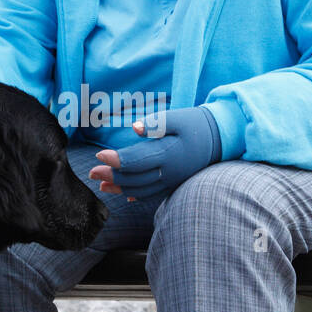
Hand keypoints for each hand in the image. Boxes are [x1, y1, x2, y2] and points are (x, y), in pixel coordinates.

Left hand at [89, 106, 221, 200]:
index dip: (117, 159)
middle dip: (112, 176)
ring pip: (141, 189)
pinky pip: (152, 193)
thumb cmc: (196, 124)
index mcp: (168, 154)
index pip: (137, 160)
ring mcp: (171, 180)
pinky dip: (136, 194)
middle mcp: (169, 172)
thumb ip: (156, 123)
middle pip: (135, 178)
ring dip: (120, 188)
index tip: (100, 155)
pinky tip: (124, 194)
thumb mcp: (178, 117)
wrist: (220, 139)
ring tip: (101, 185)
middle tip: (92, 173)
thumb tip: (134, 128)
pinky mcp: (173, 183)